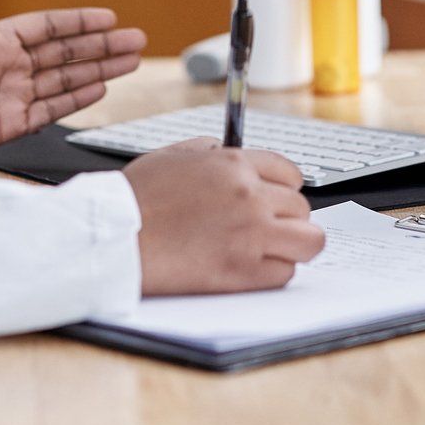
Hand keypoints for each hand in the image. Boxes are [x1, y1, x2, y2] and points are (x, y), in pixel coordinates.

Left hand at [0, 0, 146, 171]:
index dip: (78, 22)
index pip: (47, 27)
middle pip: (66, 52)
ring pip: (67, 79)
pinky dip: (78, 99)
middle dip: (102, 46)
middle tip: (136, 40)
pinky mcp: (13, 122)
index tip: (108, 17)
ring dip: (100, 70)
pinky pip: (53, 108)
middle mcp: (9, 65)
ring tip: (131, 63)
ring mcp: (14, 94)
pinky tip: (102, 89)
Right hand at [122, 141, 324, 294]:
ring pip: (309, 241)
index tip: (277, 199)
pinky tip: (253, 267)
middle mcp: (249, 196)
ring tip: (274, 249)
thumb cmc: (134, 199)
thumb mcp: (171, 155)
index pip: (290, 173)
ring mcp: (251, 235)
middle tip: (267, 227)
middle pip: (301, 207)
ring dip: (294, 245)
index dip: (284, 188)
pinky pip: (285, 273)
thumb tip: (226, 152)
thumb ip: (208, 151)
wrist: (115, 238)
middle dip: (286, 217)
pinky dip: (273, 272)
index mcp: (233, 164)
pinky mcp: (243, 272)